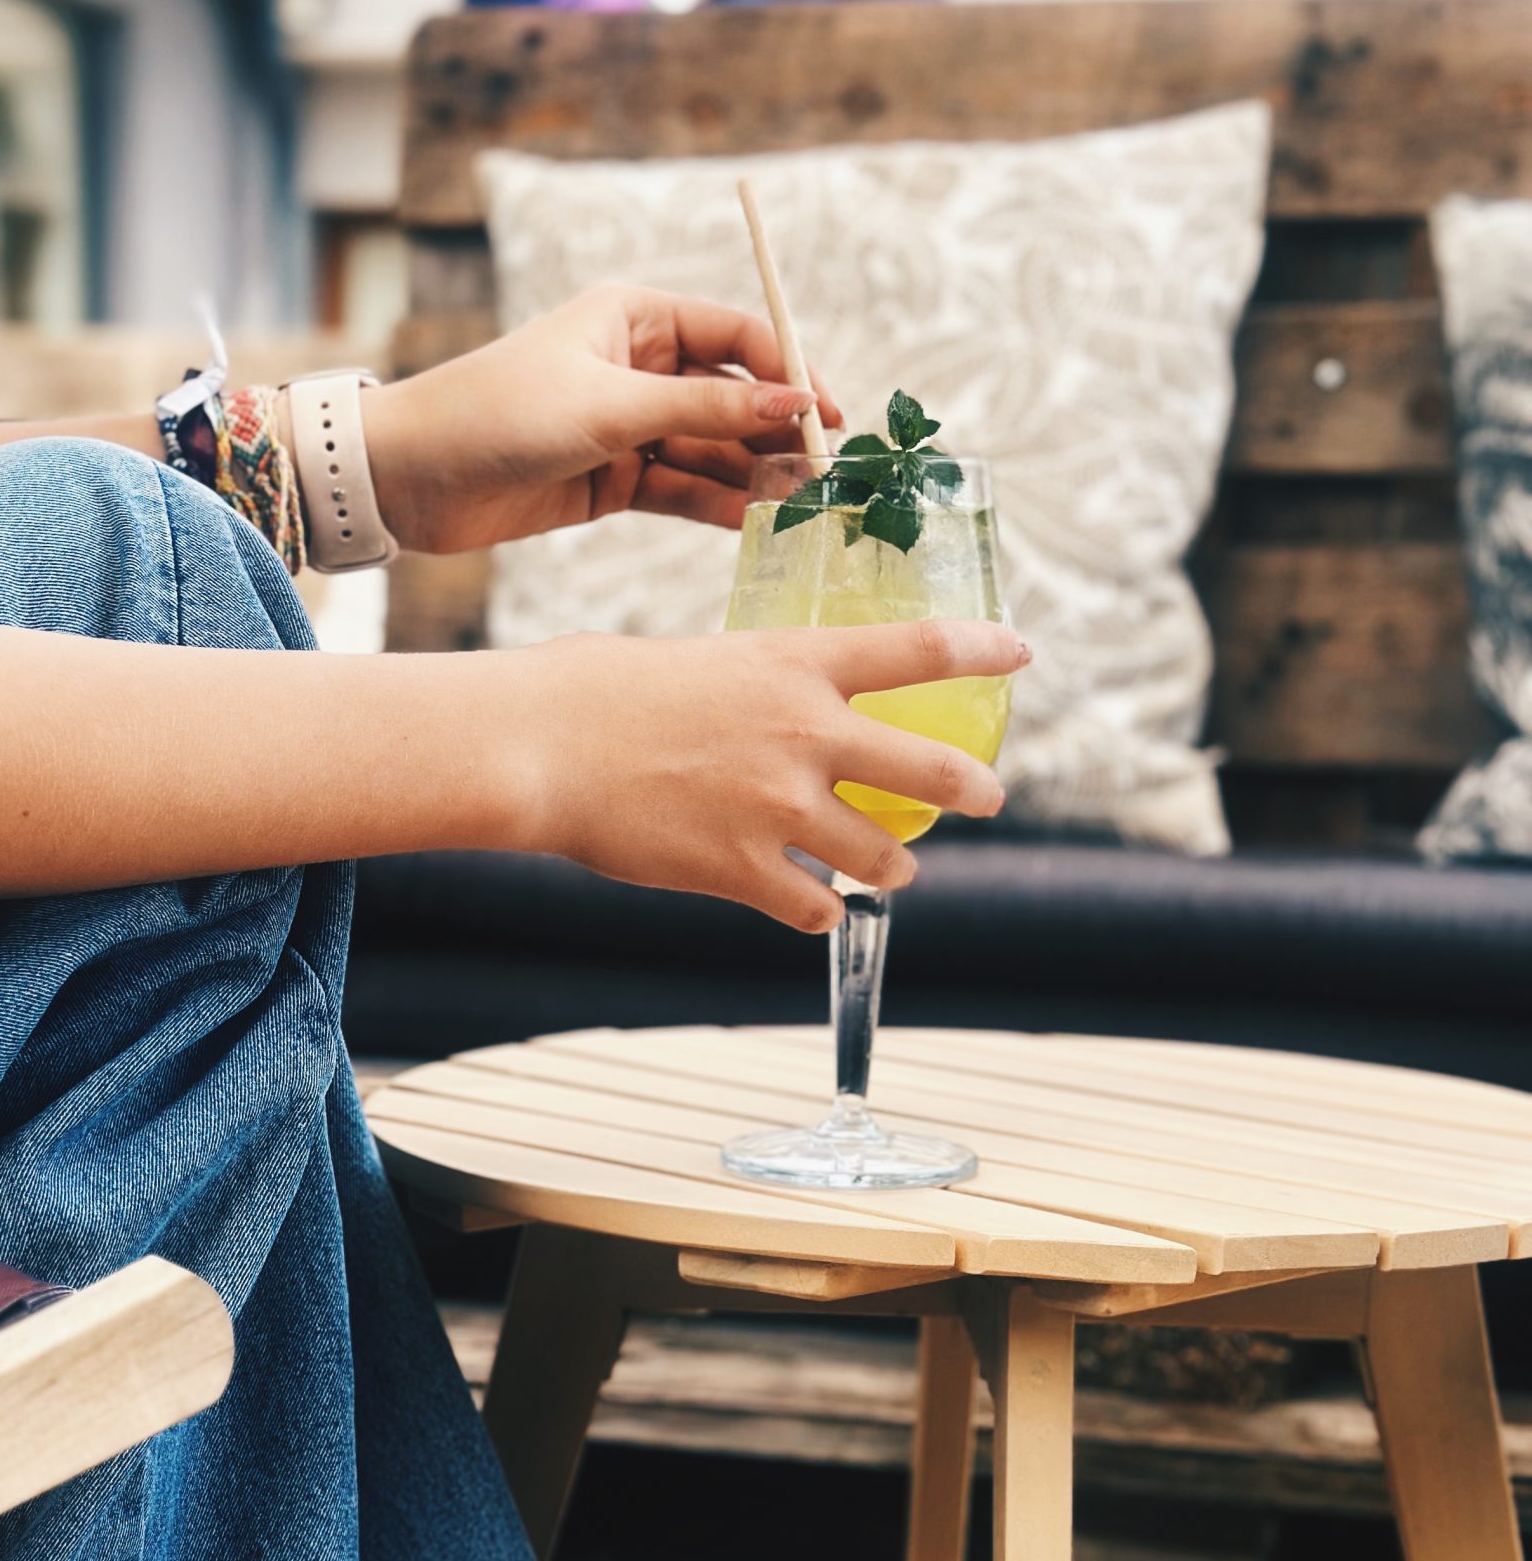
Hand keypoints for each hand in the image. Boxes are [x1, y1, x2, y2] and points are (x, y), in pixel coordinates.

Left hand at [360, 285, 842, 555]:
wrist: (409, 479)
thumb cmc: (498, 414)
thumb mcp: (610, 407)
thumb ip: (705, 406)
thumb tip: (793, 402)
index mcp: (634, 317)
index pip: (736, 334)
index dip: (788, 370)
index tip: (829, 414)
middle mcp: (636, 366)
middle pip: (731, 395)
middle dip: (776, 432)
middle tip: (825, 473)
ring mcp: (626, 426)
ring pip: (709, 449)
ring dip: (752, 476)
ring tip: (799, 507)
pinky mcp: (611, 480)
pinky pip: (680, 490)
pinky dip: (714, 506)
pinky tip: (752, 525)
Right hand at [481, 618, 1026, 929]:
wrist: (541, 746)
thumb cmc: (594, 691)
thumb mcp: (695, 661)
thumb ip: (751, 688)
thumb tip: (761, 709)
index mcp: (794, 665)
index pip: (918, 649)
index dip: (980, 650)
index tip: (1020, 653)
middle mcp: (807, 735)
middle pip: (931, 768)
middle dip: (974, 789)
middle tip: (990, 796)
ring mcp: (781, 808)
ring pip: (882, 858)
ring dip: (892, 869)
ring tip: (889, 872)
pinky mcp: (746, 870)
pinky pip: (814, 908)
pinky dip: (816, 911)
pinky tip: (807, 908)